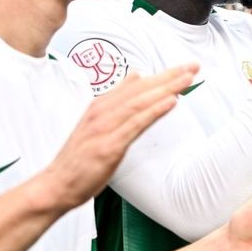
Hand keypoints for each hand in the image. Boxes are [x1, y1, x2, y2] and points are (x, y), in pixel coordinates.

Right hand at [38, 65, 196, 211]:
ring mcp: (105, 128)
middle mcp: (102, 112)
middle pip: (141, 89)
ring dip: (166, 89)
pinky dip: (154, 111)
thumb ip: (116, 99)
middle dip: (170, 76)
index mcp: (101, 105)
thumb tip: (135, 76)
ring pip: (140, 102)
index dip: (162, 75)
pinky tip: (171, 102)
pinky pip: (135, 124)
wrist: (57, 184)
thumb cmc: (79, 157)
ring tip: (188, 79)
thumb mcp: (97, 122)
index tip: (185, 67)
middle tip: (194, 66)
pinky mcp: (109, 146)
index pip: (136, 85)